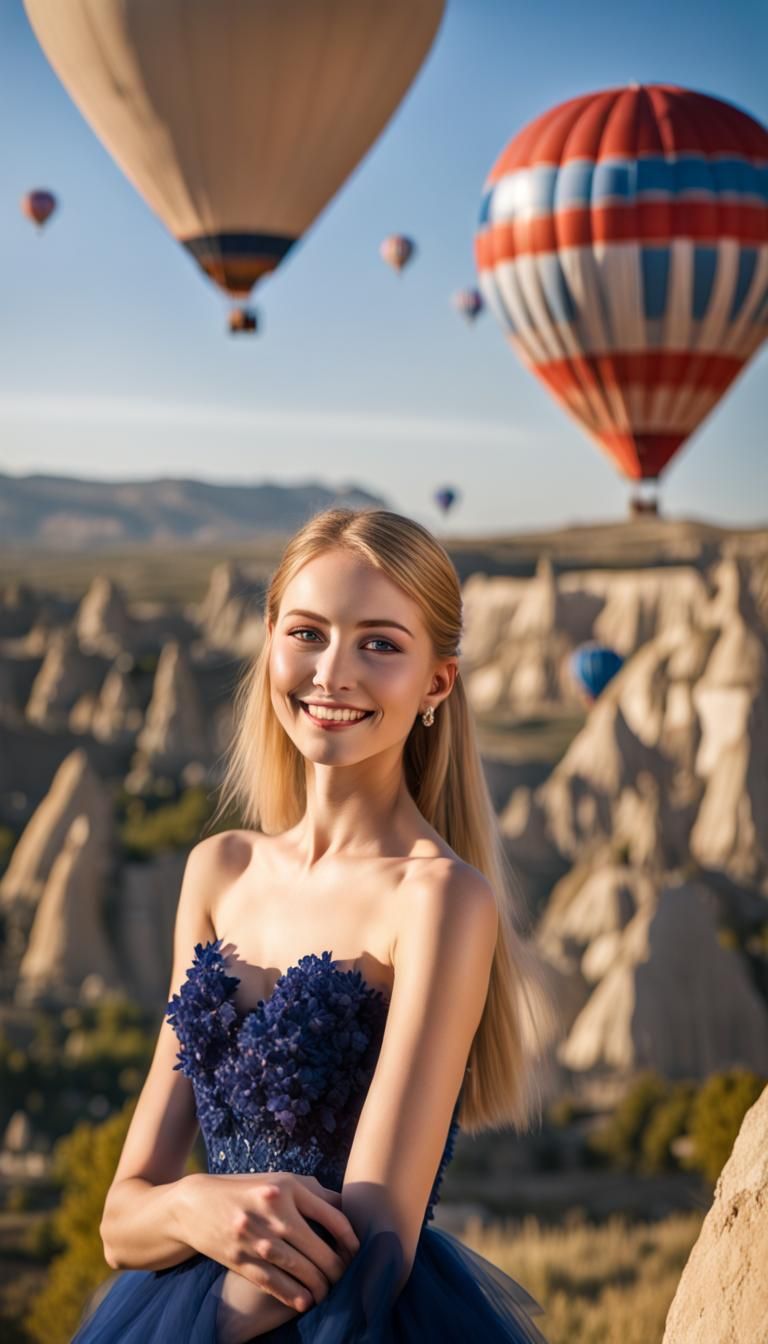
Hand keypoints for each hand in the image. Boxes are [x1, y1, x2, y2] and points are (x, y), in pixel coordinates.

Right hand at [177, 1171, 359, 1310]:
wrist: (195, 1205)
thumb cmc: (247, 1191)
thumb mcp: (279, 1181)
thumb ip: (313, 1192)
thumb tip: (347, 1210)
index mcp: (287, 1187)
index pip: (332, 1216)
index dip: (349, 1238)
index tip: (355, 1251)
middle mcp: (273, 1210)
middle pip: (317, 1248)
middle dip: (336, 1269)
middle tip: (344, 1278)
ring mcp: (255, 1237)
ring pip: (298, 1269)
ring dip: (318, 1286)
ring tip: (327, 1292)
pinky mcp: (240, 1259)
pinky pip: (274, 1282)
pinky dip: (292, 1295)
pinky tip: (305, 1301)